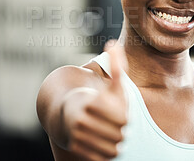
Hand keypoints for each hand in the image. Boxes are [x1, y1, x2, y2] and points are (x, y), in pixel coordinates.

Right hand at [64, 40, 127, 160]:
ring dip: (114, 142)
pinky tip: (101, 141)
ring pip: (113, 149)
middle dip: (119, 129)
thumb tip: (114, 43)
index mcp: (93, 103)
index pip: (123, 119)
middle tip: (112, 122)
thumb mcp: (110, 83)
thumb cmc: (98, 98)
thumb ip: (116, 65)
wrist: (70, 114)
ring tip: (107, 131)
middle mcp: (81, 120)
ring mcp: (77, 136)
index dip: (123, 116)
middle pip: (119, 134)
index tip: (115, 110)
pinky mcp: (76, 149)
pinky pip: (102, 158)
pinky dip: (105, 152)